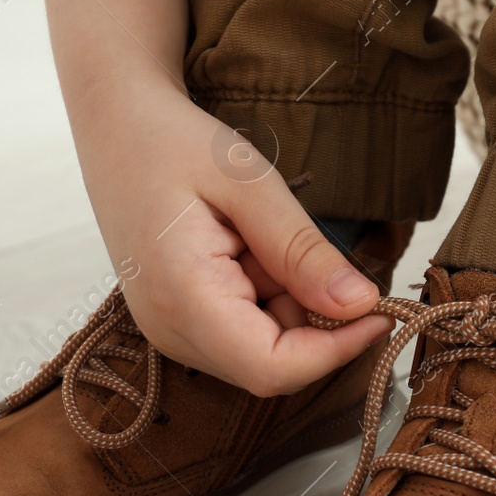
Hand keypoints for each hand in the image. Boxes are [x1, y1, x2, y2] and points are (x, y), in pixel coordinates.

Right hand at [79, 91, 391, 396]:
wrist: (116, 128)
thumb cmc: (174, 143)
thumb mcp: (251, 185)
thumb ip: (303, 251)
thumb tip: (360, 305)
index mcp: (182, 297)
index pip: (271, 367)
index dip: (335, 351)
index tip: (379, 313)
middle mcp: (169, 330)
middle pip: (269, 367)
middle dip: (312, 323)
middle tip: (311, 252)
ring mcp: (168, 331)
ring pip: (260, 352)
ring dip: (289, 307)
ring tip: (264, 238)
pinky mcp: (176, 323)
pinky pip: (241, 335)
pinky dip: (268, 301)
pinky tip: (251, 251)